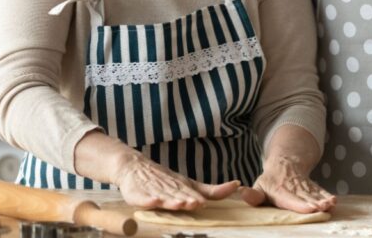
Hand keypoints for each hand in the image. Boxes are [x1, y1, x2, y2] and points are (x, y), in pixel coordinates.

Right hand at [113, 150, 239, 209]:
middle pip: (177, 194)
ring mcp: (152, 190)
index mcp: (181, 186)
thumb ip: (212, 190)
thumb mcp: (189, 184)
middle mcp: (168, 187)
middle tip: (195, 202)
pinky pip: (142, 198)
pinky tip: (152, 201)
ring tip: (178, 203)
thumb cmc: (165, 180)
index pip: (190, 192)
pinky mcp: (137, 194)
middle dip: (186, 198)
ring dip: (170, 200)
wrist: (133, 167)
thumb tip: (237, 185)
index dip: (196, 197)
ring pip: (162, 196)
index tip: (203, 201)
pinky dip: (146, 200)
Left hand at [240, 154, 335, 213]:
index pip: (289, 198)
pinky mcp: (312, 186)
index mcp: (279, 189)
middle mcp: (293, 188)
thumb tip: (241, 192)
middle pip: (305, 197)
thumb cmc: (270, 180)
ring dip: (323, 199)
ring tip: (331, 205)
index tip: (309, 208)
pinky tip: (334, 201)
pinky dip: (327, 195)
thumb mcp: (259, 185)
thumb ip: (253, 194)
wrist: (285, 162)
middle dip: (314, 203)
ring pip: (314, 193)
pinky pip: (320, 191)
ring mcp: (304, 186)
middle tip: (322, 208)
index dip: (299, 204)